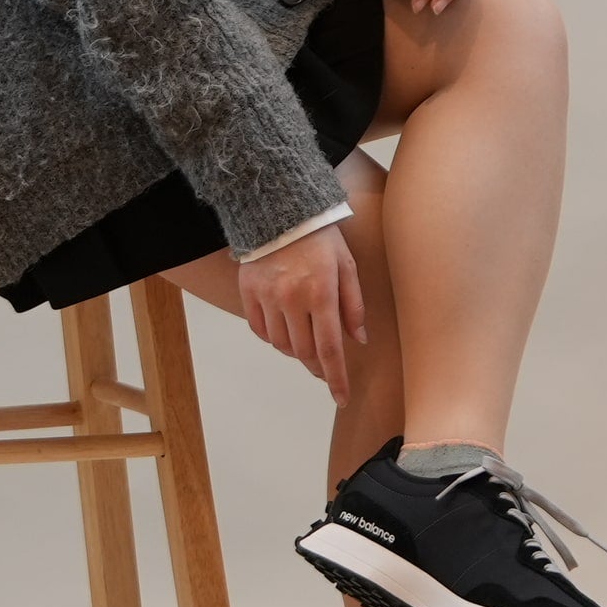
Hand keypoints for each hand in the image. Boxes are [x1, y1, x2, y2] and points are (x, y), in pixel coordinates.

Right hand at [237, 223, 366, 398]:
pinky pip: (260, 330)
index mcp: (321, 293)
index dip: (337, 378)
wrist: (279, 208)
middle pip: (303, 352)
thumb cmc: (321, 238)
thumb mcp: (347, 265)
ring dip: (296, 352)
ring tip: (306, 343)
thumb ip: (353, 305)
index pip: (330, 349)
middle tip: (325, 369)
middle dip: (317, 367)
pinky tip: (284, 330)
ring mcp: (266, 297)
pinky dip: (273, 338)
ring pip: (281, 345)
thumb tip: (358, 341)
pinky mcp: (248, 291)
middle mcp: (291, 299)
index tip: (341, 398)